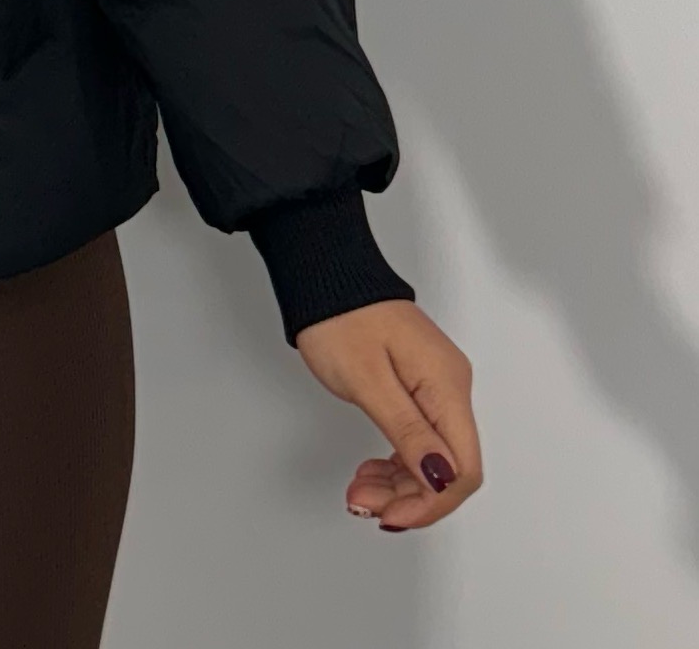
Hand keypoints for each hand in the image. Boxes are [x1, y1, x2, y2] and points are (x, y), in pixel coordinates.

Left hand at [296, 300, 481, 530]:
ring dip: (398, 483)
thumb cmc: (340, 317)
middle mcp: (450, 387)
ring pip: (431, 457)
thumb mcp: (367, 380)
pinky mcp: (418, 384)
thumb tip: (441, 477)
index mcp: (446, 386)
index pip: (462, 468)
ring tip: (359, 489)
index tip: (390, 515)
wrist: (326, 273)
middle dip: (408, 496)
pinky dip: (396, 461)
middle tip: (360, 501)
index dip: (431, 502)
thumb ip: (407, 430)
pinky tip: (372, 470)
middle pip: (448, 467)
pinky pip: (419, 438)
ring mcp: (435, 385)